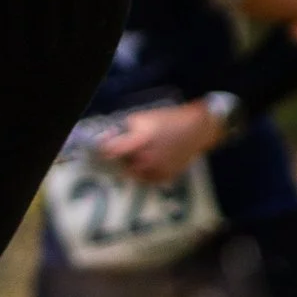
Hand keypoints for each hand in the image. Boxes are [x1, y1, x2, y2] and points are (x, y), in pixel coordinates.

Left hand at [94, 101, 221, 182]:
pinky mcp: (165, 178)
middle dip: (119, 158)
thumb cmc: (169, 120)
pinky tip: (148, 164)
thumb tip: (112, 136)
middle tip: (120, 151)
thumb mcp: (144, 117)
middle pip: (122, 165)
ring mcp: (157, 171)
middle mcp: (147, 160)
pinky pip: (147, 180)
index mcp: (140, 141)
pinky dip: (144, 173)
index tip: (99, 148)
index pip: (111, 151)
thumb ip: (125, 128)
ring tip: (135, 157)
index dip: (102, 149)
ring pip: (133, 174)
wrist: (197, 130)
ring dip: (131, 166)